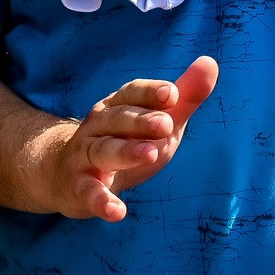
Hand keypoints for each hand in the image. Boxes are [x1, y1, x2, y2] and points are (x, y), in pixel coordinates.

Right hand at [47, 57, 218, 218]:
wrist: (64, 174)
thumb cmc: (123, 143)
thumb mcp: (157, 121)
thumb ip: (185, 97)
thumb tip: (210, 62)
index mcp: (117, 107)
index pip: (131, 93)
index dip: (150, 92)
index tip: (173, 93)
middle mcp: (98, 127)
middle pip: (117, 119)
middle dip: (141, 120)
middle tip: (166, 124)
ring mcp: (86, 156)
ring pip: (103, 151)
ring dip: (125, 152)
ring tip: (150, 155)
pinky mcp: (79, 187)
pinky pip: (89, 192)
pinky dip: (101, 200)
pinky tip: (117, 212)